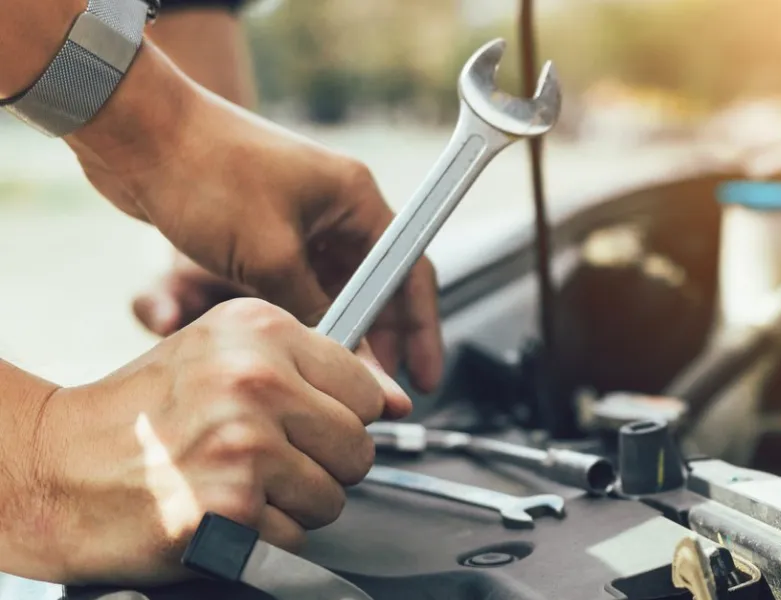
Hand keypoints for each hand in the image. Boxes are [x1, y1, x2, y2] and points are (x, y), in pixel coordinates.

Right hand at [28, 299, 406, 584]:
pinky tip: (220, 510)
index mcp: (260, 331)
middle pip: (359, 446)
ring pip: (336, 496)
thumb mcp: (222, 356)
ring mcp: (246, 446)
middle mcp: (257, 381)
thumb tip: (398, 400)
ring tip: (236, 482)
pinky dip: (266, 538)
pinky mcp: (235, 509)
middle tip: (262, 459)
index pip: (367, 387)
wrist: (56, 469)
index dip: (341, 415)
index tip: (304, 423)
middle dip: (321, 464)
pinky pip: (299, 537)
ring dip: (294, 504)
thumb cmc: (140, 414)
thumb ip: (313, 370)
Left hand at [67, 44, 443, 399]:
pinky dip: (304, 312)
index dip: (422, 328)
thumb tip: (346, 358)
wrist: (135, 133)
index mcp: (356, 198)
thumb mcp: (269, 257)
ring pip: (337, 286)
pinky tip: (300, 344)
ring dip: (340, 327)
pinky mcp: (265, 225)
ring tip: (339, 374)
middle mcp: (337, 206)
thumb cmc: (206, 175)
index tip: (424, 375)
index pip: (410, 270)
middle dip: (382, 337)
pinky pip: (299, 279)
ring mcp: (301, 215)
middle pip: (379, 283)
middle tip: (380, 388)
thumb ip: (315, 311)